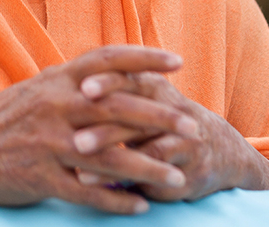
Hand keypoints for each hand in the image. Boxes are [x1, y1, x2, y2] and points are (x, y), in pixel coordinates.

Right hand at [0, 45, 197, 213]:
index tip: (177, 61)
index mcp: (54, 79)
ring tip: (179, 178)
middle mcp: (54, 105)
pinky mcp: (39, 177)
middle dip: (160, 118)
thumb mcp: (34, 92)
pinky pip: (85, 191)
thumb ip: (69, 86)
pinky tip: (139, 208)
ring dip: (147, 168)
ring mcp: (47, 142)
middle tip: (194, 127)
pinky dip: (115, 201)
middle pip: (117, 107)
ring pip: (108, 155)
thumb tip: (108, 80)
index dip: (143, 58)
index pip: (106, 59)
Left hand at [72, 69, 268, 199]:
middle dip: (103, 126)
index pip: (127, 76)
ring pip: (142, 144)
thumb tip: (52, 80)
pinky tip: (115, 192)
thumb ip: (102, 87)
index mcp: (148, 81)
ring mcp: (181, 135)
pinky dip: (131, 182)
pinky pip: (156, 173)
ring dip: (114, 160)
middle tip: (75, 139)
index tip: (82, 87)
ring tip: (81, 171)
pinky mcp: (187, 166)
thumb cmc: (155, 117)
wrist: (215, 146)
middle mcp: (166, 104)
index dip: (106, 81)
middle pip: (132, 111)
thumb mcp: (136, 95)